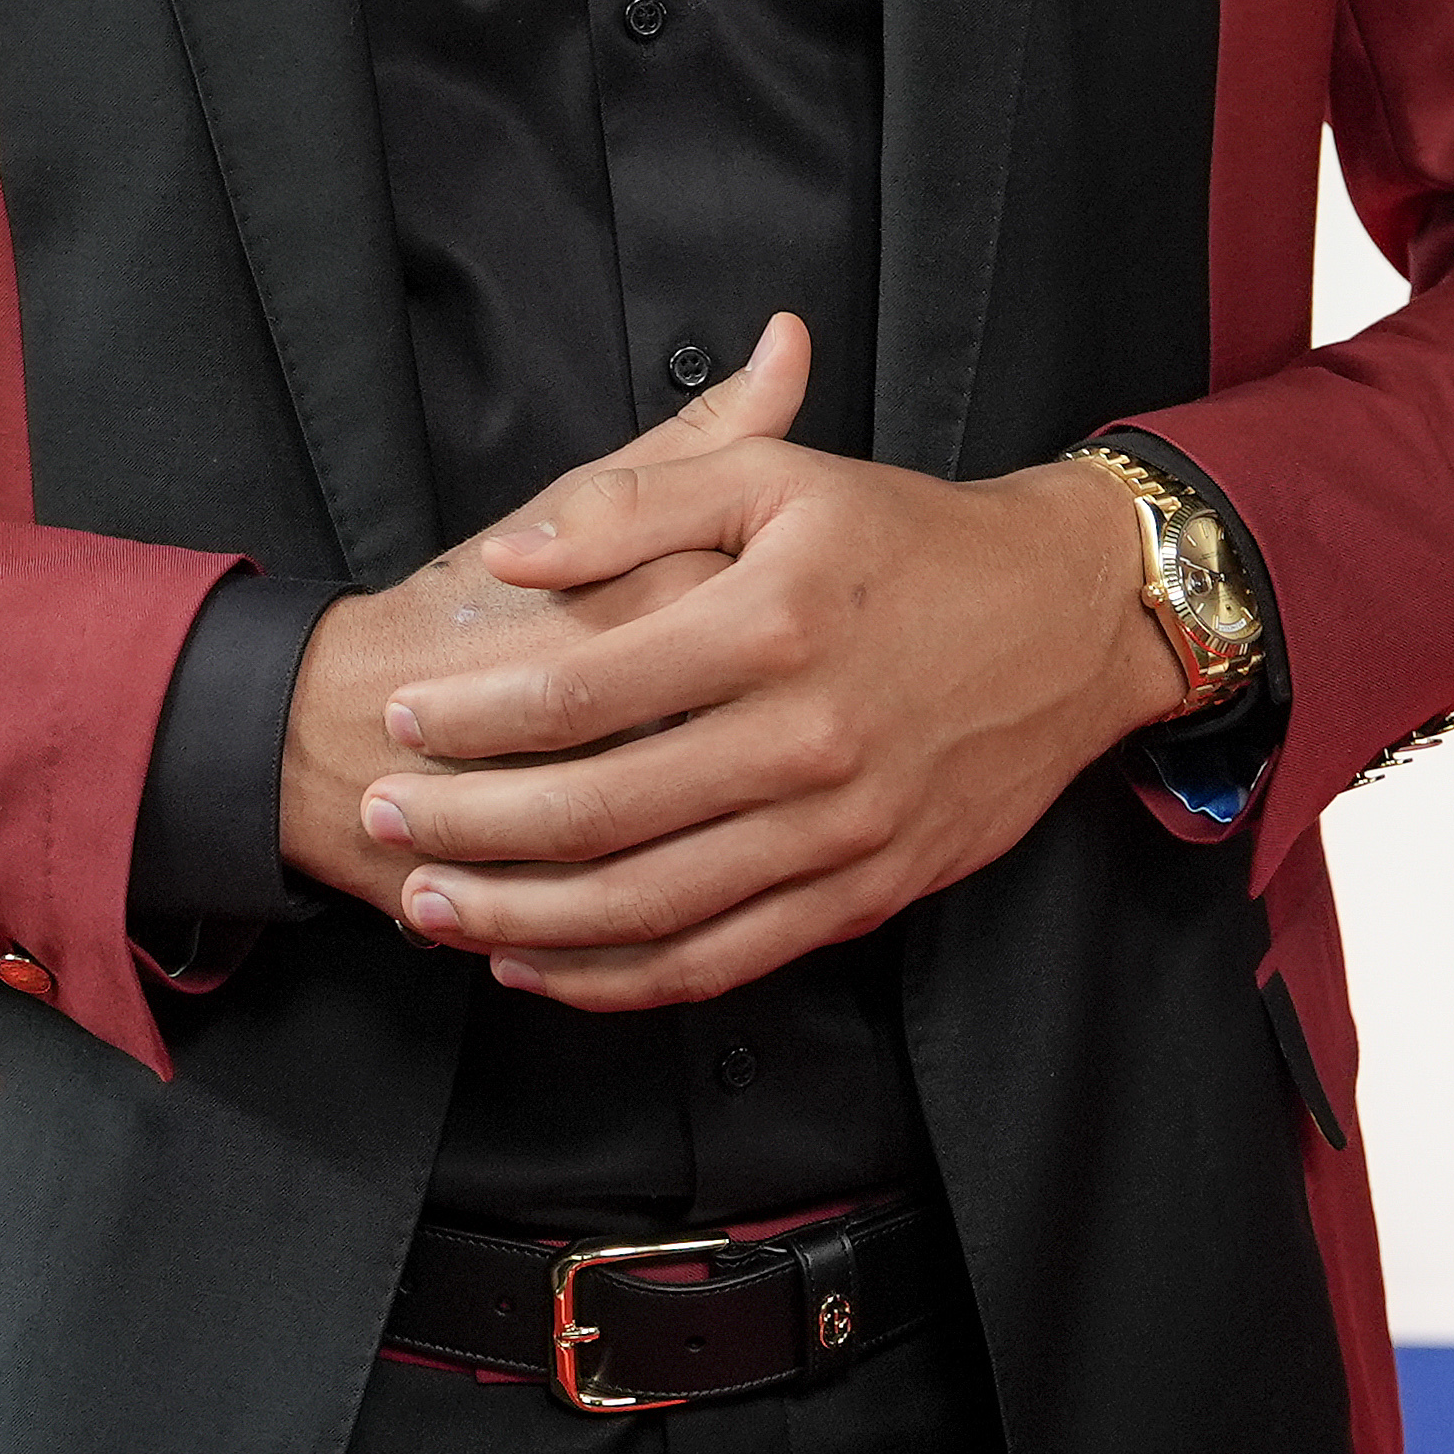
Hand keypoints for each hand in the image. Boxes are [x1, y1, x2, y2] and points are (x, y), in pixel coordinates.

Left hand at [355, 317, 1189, 1010]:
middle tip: (384, 822)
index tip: (406, 717)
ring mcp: (839, 832)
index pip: (587, 692)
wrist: (1069, 618)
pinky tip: (545, 965)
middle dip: (471, 830)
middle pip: (601, 814)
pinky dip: (621, 978)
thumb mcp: (779, 475)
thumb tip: (517, 553)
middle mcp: (806, 740)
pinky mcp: (864, 894)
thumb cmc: (909, 536)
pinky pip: (722, 958)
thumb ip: (638, 498)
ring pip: (651, 908)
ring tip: (433, 908)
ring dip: (526, 922)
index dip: (479, 715)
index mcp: (773, 625)